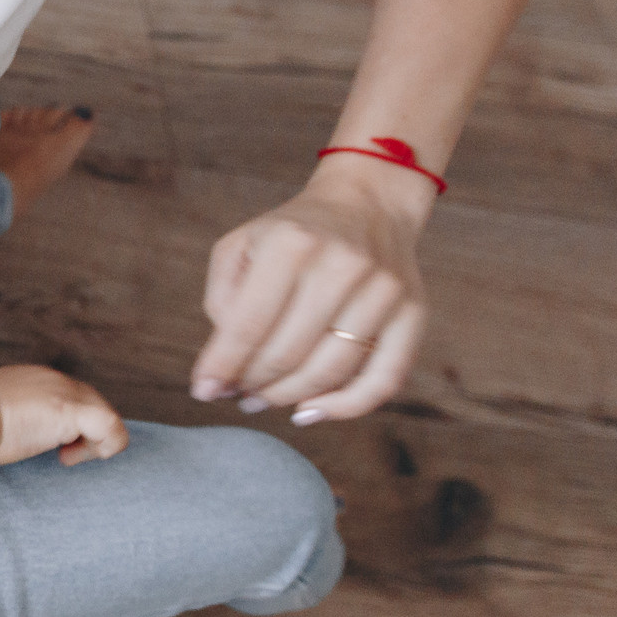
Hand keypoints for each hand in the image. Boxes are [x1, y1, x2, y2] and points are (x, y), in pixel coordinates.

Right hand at [0, 364, 126, 465]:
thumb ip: (13, 413)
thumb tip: (13, 429)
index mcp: (38, 379)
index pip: (73, 397)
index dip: (72, 425)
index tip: (55, 445)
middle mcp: (56, 380)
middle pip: (95, 403)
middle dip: (86, 434)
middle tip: (63, 455)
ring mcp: (65, 393)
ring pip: (107, 415)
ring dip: (94, 443)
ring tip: (67, 457)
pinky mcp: (71, 410)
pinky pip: (112, 427)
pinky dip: (106, 445)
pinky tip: (77, 457)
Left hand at [190, 159, 429, 423]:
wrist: (368, 204)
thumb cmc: (291, 233)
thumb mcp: (241, 246)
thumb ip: (222, 300)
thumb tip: (223, 367)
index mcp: (292, 243)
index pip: (249, 324)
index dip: (223, 366)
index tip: (203, 391)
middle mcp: (343, 265)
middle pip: (287, 354)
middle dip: (252, 384)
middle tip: (235, 394)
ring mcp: (383, 291)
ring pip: (329, 372)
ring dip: (287, 397)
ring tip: (261, 400)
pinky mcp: (413, 313)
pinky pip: (383, 380)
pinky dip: (344, 408)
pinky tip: (309, 413)